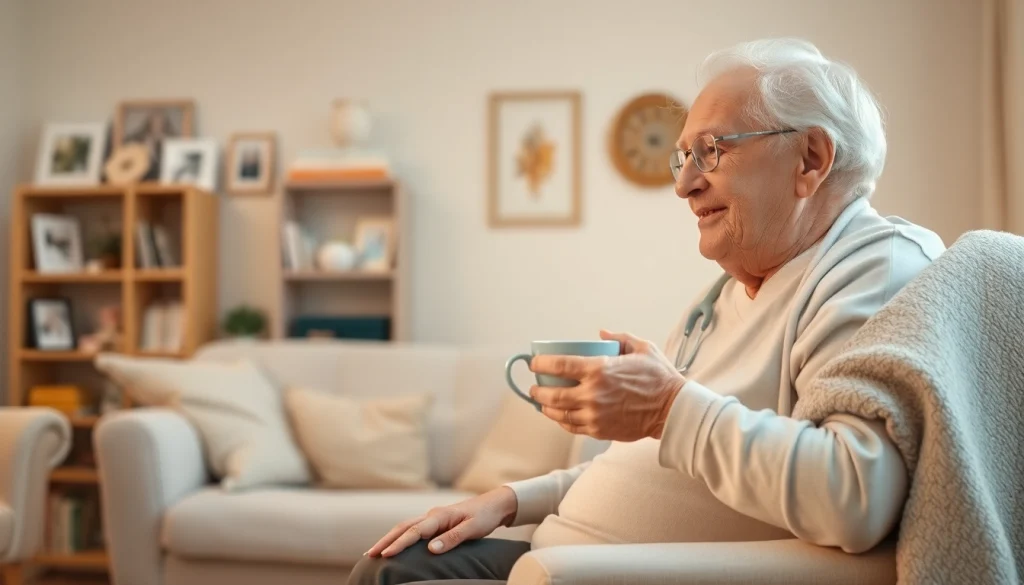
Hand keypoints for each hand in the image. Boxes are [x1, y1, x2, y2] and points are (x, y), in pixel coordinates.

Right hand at [366, 486, 518, 557]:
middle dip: (385, 540)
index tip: (386, 555)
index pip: (414, 531)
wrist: (493, 504)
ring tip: (374, 552)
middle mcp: (432, 515)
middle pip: (403, 527)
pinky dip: (399, 536)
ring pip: (405, 527)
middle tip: (369, 555)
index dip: (399, 544)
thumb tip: (430, 549)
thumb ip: (452, 538)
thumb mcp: (472, 529)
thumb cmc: (484, 517)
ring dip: (389, 538)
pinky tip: (394, 544)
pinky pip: (412, 529)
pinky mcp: (434, 522)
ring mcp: (432, 517)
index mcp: (439, 516)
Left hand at [529, 330, 684, 440]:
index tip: (534, 363)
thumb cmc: (659, 377)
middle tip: (534, 387)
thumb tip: (601, 335)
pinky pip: (573, 427)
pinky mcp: (600, 431)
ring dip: (546, 409)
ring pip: (559, 415)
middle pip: (552, 395)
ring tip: (543, 403)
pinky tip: (560, 416)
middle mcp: (592, 394)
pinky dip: (562, 422)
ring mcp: (595, 415)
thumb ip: (620, 338)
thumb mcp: (642, 348)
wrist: (673, 410)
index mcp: (599, 370)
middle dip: (538, 391)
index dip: (541, 364)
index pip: (559, 366)